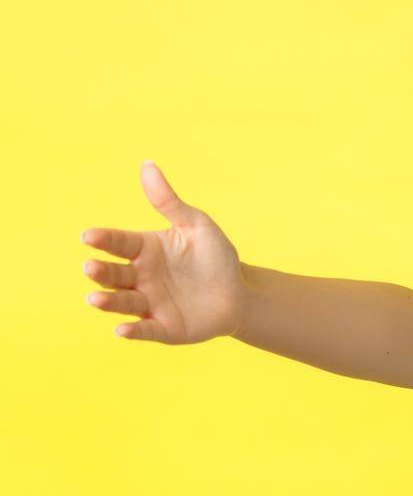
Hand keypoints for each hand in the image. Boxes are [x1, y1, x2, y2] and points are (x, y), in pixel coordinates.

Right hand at [81, 161, 246, 342]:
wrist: (240, 293)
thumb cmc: (215, 257)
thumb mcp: (196, 226)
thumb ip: (169, 202)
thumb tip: (147, 164)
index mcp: (144, 249)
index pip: (118, 242)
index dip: (103, 239)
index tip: (89, 236)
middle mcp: (140, 277)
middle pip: (114, 274)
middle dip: (101, 271)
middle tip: (91, 267)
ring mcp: (149, 303)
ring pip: (122, 302)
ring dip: (108, 302)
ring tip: (95, 298)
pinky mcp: (164, 328)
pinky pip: (145, 330)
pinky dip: (133, 331)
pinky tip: (122, 330)